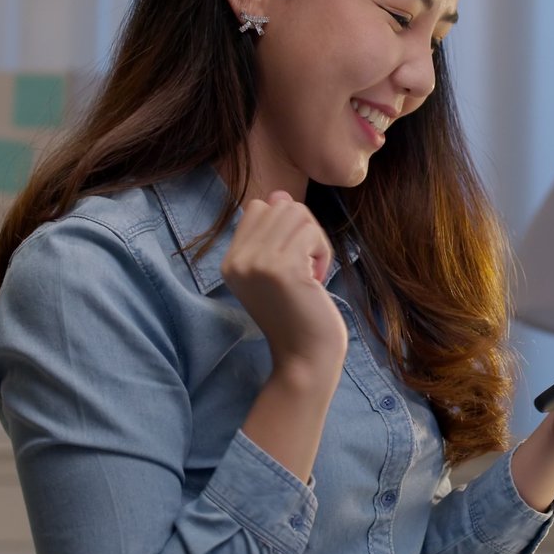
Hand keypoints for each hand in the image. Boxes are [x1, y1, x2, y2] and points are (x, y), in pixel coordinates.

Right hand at [220, 191, 346, 377]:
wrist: (305, 359)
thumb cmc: (299, 317)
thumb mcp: (277, 272)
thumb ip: (274, 235)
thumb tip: (279, 194)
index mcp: (230, 262)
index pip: (259, 207)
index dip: (286, 227)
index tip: (293, 263)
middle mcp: (237, 260)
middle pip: (281, 205)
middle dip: (305, 232)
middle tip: (306, 270)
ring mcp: (256, 263)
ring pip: (298, 213)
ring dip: (316, 242)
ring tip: (311, 275)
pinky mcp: (281, 268)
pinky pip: (312, 231)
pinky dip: (323, 253)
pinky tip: (316, 282)